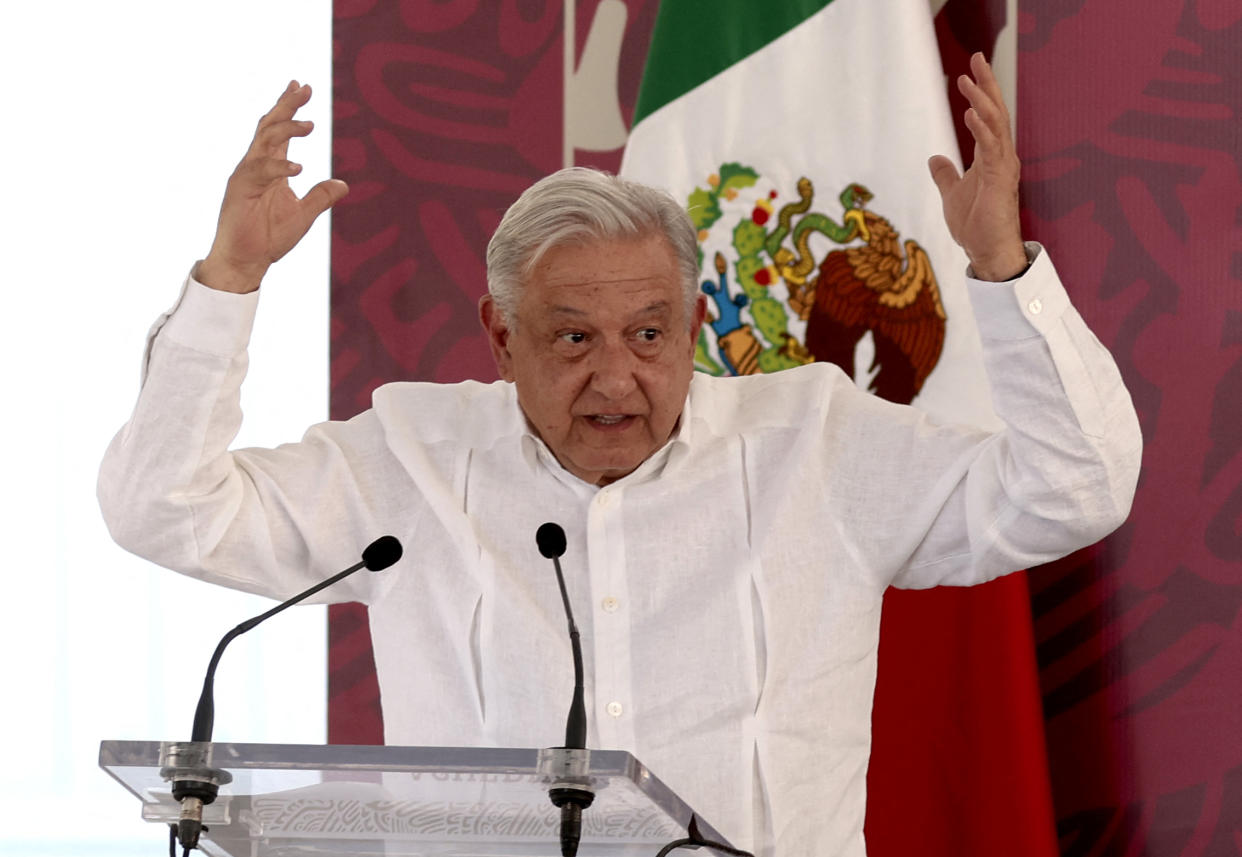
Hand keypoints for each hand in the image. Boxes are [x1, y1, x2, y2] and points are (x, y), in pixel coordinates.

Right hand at [198, 82, 348, 292]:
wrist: (247, 260)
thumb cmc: (269, 237)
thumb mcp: (303, 214)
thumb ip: (320, 196)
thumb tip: (343, 184)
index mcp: (270, 168)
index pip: (278, 131)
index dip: (289, 108)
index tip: (301, 86)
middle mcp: (256, 165)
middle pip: (269, 126)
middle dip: (287, 106)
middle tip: (304, 88)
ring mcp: (246, 175)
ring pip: (263, 142)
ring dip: (286, 130)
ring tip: (310, 125)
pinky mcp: (239, 190)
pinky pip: (259, 172)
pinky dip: (278, 167)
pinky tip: (297, 167)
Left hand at [928, 53, 1025, 281]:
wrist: (987, 253)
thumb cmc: (975, 225)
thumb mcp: (952, 194)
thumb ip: (945, 175)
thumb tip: (935, 158)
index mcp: (992, 156)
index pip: (988, 116)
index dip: (981, 92)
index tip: (970, 70)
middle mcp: (1002, 156)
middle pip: (996, 112)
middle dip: (986, 84)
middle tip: (976, 57)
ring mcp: (1003, 167)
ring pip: (996, 125)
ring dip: (982, 101)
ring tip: (968, 81)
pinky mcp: (999, 181)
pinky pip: (991, 149)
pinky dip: (981, 129)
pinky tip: (971, 113)